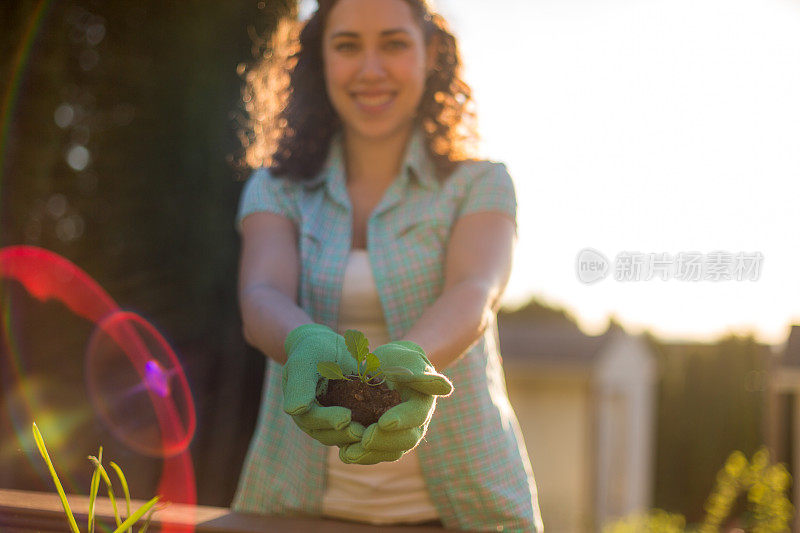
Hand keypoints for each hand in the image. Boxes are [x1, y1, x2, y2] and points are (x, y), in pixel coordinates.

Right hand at [282, 324, 363, 445]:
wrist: (328, 346)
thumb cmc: (313, 350)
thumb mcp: (304, 361)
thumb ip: (299, 384)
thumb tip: (293, 410)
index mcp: (300, 408)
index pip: (312, 419)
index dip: (328, 421)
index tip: (345, 418)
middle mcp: (315, 420)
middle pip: (327, 434)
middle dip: (345, 434)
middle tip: (363, 432)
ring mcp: (332, 422)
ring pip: (343, 436)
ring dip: (358, 437)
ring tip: (374, 432)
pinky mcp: (351, 420)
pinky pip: (359, 428)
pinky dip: (370, 429)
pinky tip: (385, 425)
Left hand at [338, 341, 452, 464]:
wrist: (387, 367)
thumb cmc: (401, 360)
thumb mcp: (409, 360)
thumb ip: (422, 375)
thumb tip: (447, 387)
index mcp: (423, 405)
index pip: (417, 415)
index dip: (402, 419)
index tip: (385, 421)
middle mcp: (414, 426)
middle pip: (405, 440)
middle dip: (384, 441)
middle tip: (364, 438)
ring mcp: (397, 436)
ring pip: (388, 453)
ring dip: (369, 455)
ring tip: (349, 453)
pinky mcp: (380, 441)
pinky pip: (373, 454)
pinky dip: (359, 456)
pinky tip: (343, 453)